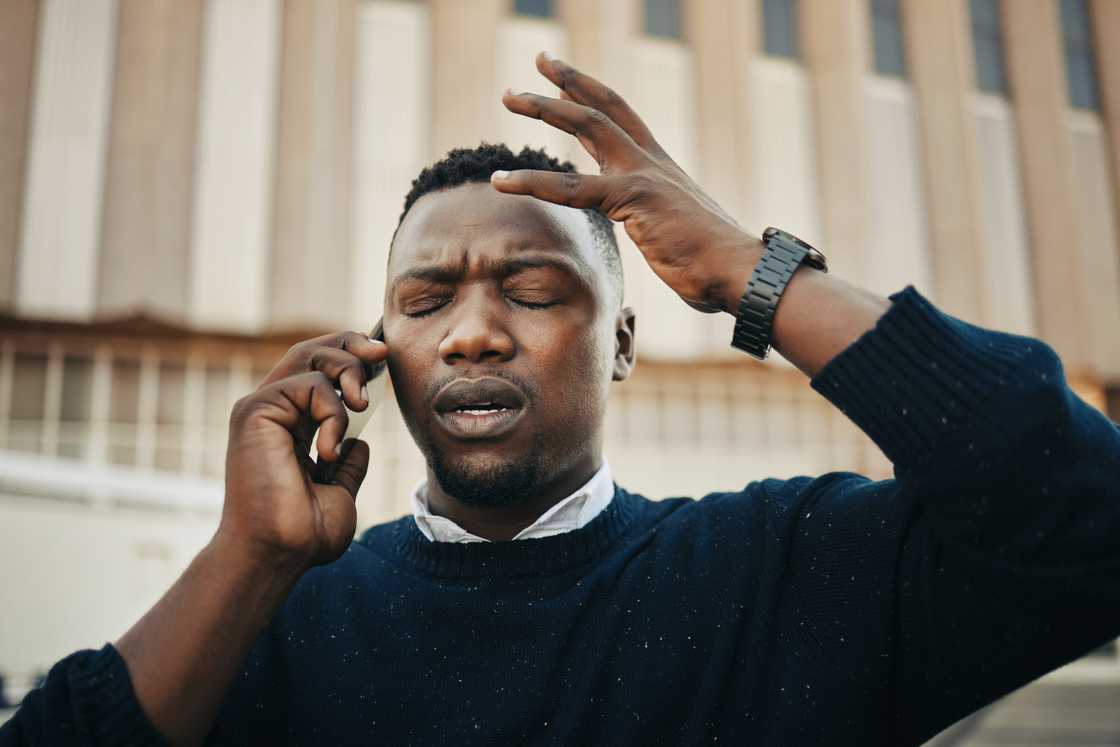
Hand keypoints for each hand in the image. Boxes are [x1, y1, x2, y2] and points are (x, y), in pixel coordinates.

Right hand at [218, 332, 387, 570]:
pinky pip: (307, 385)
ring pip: (309, 357)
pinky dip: (332, 411)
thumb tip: (359, 443)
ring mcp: (261, 409)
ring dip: (348, 372)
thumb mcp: (339, 493)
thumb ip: (348, 465)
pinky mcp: (254, 412)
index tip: (383, 358)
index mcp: (289, 427)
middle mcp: (272, 412)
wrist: (278, 554)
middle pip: (311, 351)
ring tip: (361, 406)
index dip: (350, 356)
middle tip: (382, 354)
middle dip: (351, 344)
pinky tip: (329, 450)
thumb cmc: (303, 534)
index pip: (317, 372)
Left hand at [494, 52, 761, 313]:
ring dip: (544, 107)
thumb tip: (668, 248)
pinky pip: (571, 187)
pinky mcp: (633, 199)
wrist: (741, 273)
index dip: (592, 93)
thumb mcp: (678, 238)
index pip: (621, 118)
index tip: (564, 79)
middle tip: (538, 60)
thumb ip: (662, 231)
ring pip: (586, 126)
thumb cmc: (715, 267)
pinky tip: (501, 181)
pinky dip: (532, 182)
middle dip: (567, 82)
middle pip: (602, 106)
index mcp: (660, 169)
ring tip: (508, 96)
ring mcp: (643, 176)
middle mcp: (651, 162)